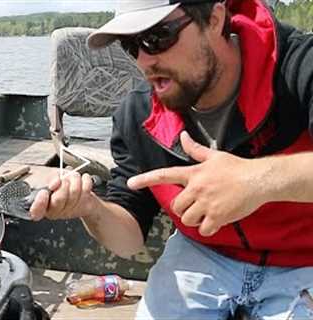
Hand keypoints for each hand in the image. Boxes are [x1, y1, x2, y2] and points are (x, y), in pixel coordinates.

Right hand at [29, 172, 97, 220]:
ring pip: (73, 191)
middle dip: (62, 184)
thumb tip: (54, 184)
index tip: (44, 192)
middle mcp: (55, 211)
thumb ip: (49, 180)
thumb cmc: (62, 185)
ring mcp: (70, 211)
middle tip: (64, 180)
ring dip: (74, 179)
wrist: (81, 193)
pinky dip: (86, 180)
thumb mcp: (50, 178)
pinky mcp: (84, 207)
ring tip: (73, 177)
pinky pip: (86, 190)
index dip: (40, 203)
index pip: (36, 212)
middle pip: (58, 199)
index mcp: (42, 206)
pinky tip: (84, 178)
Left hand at [127, 131, 267, 236]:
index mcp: (193, 173)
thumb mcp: (214, 156)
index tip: (130, 183)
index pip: (164, 175)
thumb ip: (195, 149)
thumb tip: (183, 136)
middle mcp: (196, 189)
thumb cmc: (236, 167)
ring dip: (194, 219)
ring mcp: (206, 203)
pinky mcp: (217, 216)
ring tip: (207, 212)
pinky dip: (208, 228)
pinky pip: (203, 229)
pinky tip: (216, 220)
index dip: (145, 179)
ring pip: (187, 219)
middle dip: (183, 209)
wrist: (259, 180)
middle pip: (176, 206)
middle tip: (197, 205)